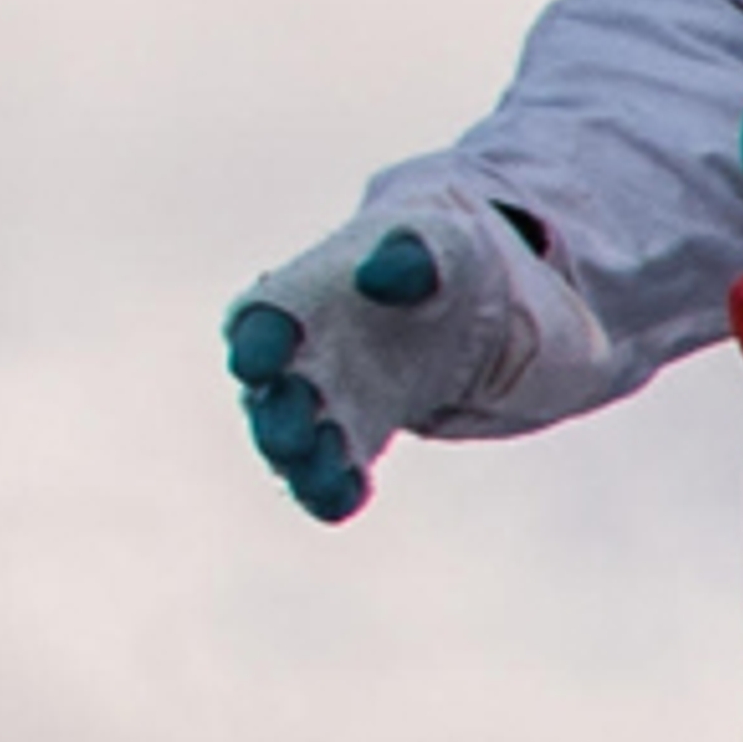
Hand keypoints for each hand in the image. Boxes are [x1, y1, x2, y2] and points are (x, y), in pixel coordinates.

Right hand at [221, 193, 546, 525]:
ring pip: (298, 439)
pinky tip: (345, 498)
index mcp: (313, 289)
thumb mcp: (446, 242)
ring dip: (303, 462)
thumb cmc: (449, 258)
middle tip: (289, 439)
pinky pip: (337, 470)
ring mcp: (333, 398)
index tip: (258, 362)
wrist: (485, 301)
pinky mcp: (361, 438)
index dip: (257, 338)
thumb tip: (375, 277)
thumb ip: (413, 254)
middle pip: (272, 388)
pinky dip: (335, 486)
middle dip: (275, 416)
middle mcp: (310, 350)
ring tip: (321, 481)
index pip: (266, 314)